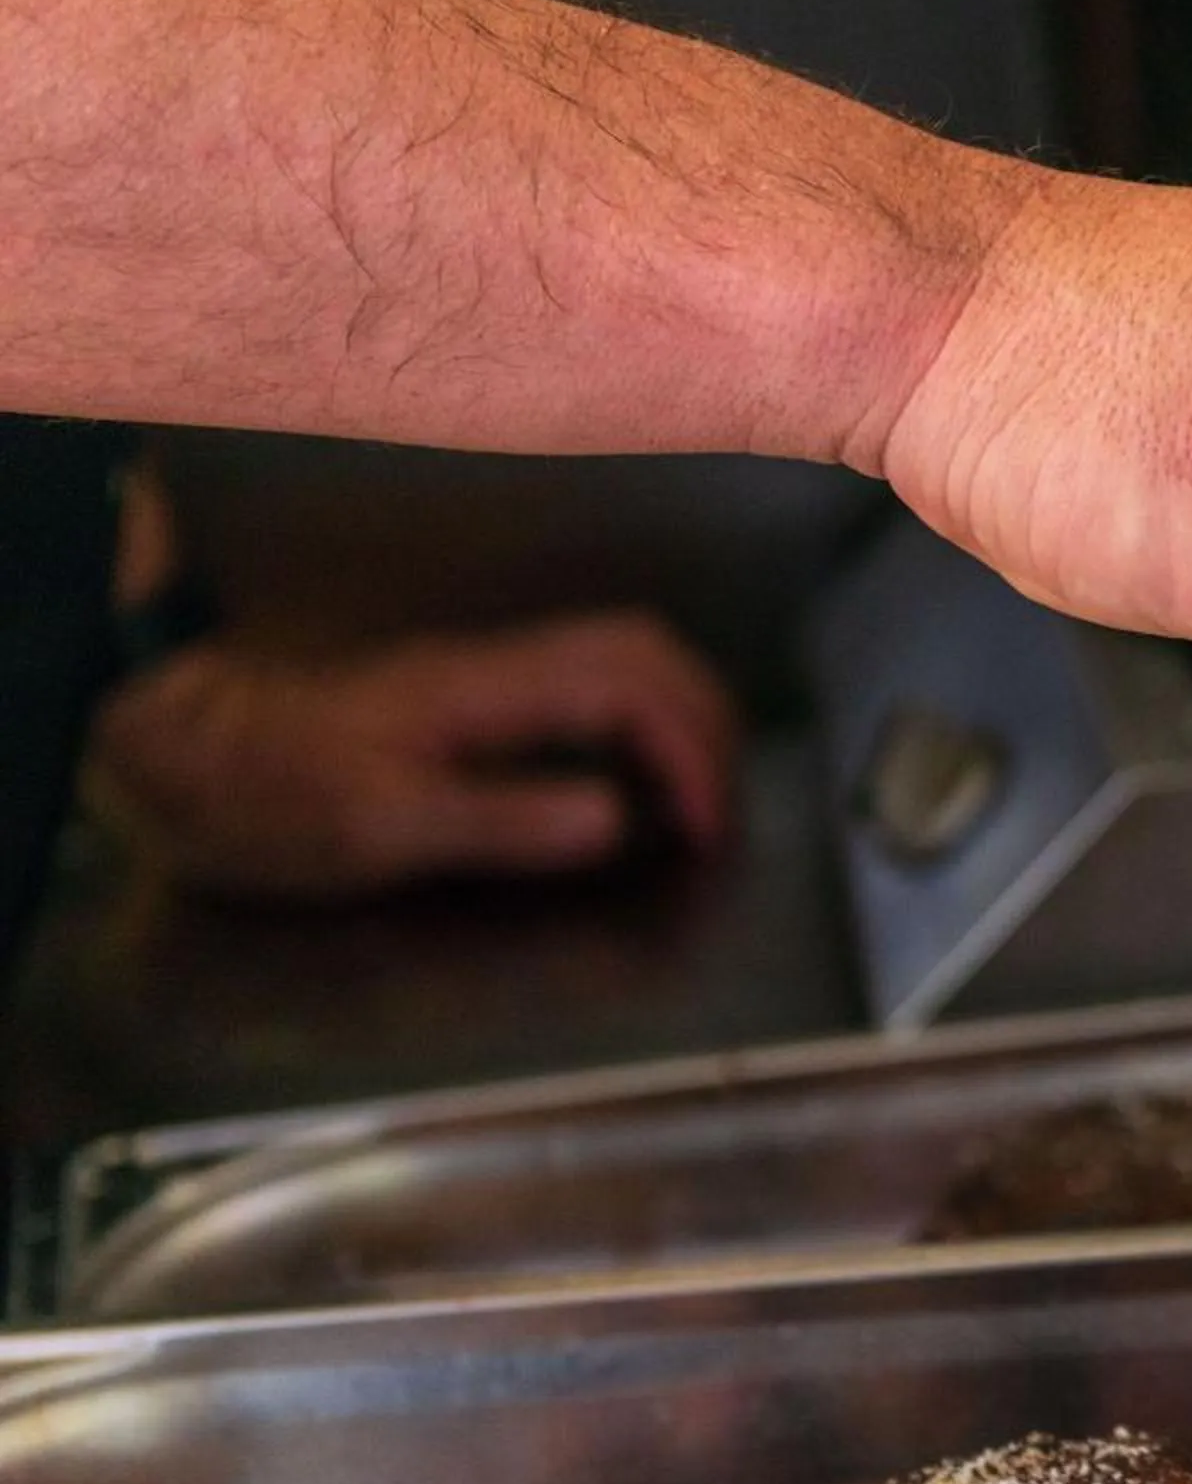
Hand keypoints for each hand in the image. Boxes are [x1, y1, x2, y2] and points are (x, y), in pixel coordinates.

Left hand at [84, 611, 738, 897]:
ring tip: (695, 794)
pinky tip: (631, 777)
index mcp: (483, 689)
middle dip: (708, 725)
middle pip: (645, 651)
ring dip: (681, 715)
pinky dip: (639, 721)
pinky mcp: (470, 693)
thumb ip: (502, 819)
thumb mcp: (378, 830)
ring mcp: (482, 672)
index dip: (690, 756)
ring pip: (622, 655)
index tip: (702, 832)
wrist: (177, 756)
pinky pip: (588, 681)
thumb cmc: (267, 801)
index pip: (630, 690)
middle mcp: (492, 664)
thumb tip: (617, 819)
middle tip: (722, 813)